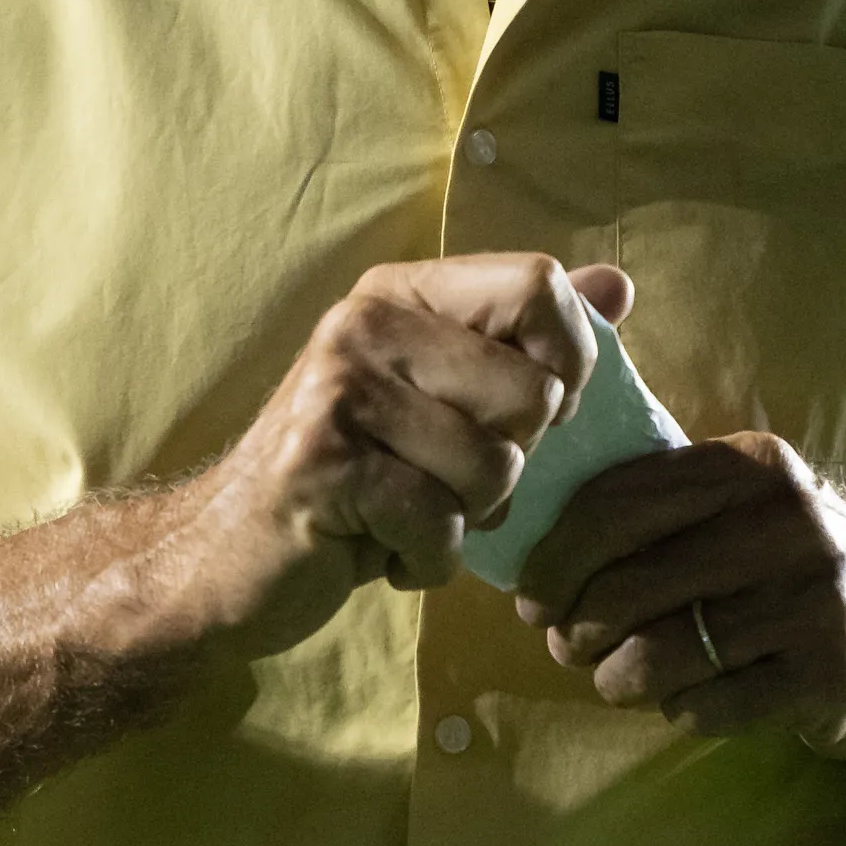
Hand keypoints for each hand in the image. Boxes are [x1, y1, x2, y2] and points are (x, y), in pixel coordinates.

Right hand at [178, 252, 631, 659]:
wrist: (227, 555)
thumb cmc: (356, 475)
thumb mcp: (441, 393)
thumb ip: (527, 338)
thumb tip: (617, 287)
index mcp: (404, 291)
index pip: (538, 284)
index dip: (569, 362)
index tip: (531, 417)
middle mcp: (366, 322)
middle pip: (532, 394)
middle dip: (511, 464)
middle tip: (445, 480)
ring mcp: (338, 390)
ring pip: (492, 468)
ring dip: (465, 520)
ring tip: (406, 511)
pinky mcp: (320, 465)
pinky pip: (438, 526)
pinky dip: (424, 560)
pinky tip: (377, 547)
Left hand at [511, 433, 845, 757]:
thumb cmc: (795, 566)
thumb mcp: (746, 506)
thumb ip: (662, 503)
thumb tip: (540, 540)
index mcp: (749, 465)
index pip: (617, 502)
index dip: (556, 557)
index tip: (531, 594)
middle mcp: (784, 522)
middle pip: (630, 583)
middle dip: (577, 624)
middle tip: (565, 644)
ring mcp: (809, 599)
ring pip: (662, 651)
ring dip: (618, 677)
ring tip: (616, 678)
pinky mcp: (823, 674)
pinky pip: (709, 703)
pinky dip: (679, 709)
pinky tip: (685, 699)